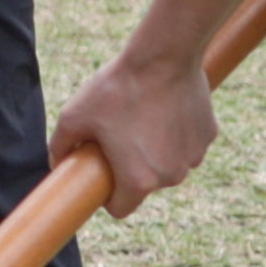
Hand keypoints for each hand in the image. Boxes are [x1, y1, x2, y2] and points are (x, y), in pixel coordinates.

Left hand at [52, 50, 217, 207]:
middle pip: (145, 184)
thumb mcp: (74, 116)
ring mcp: (193, 157)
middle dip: (131, 167)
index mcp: (139, 180)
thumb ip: (60, 146)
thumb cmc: (116, 89)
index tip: (102, 175)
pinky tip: (163, 107)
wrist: (163, 57)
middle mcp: (171, 177)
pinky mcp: (208, 137)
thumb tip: (57, 163)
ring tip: (140, 117)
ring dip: (155, 150)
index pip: (120, 209)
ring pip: (168, 164)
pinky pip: (186, 143)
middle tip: (118, 135)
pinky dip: (175, 133)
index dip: (108, 195)